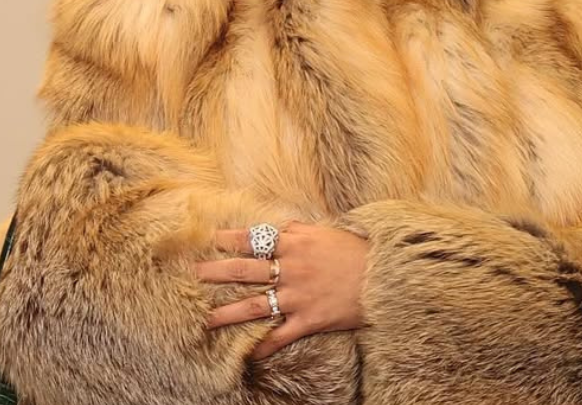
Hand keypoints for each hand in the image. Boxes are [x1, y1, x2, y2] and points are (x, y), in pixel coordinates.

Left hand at [196, 221, 367, 360]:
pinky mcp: (309, 319)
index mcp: (295, 243)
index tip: (209, 239)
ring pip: (254, 305)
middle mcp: (291, 268)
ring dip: (228, 313)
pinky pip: (280, 335)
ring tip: (205, 319)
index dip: (229, 239)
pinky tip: (247, 355)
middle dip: (216, 272)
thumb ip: (300, 230)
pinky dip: (264, 346)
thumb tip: (280, 227)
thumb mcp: (328, 231)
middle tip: (193, 274)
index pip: (253, 238)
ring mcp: (298, 295)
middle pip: (244, 270)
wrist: (388, 275)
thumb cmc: (359, 250)